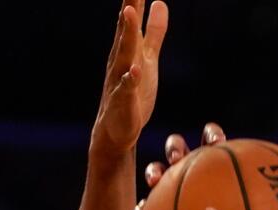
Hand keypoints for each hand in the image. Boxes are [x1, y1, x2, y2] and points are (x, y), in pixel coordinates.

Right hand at [91, 0, 167, 156]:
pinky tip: (135, 70)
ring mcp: (120, 80)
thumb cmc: (132, 91)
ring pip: (123, 54)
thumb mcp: (148, 58)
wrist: (117, 129)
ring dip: (126, 35)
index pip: (131, 20)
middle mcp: (121, 61)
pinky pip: (126, 89)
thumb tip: (160, 2)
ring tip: (129, 14)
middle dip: (128, 9)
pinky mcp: (123, 101)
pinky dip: (130, 79)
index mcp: (128, 49)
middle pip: (125, 31)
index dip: (134, 0)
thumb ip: (154, 32)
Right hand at [134, 122, 225, 209]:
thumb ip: (259, 205)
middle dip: (177, 147)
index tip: (216, 138)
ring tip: (154, 179)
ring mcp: (171, 186)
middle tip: (179, 155)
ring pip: (158, 171)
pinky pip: (147, 206)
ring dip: (155, 171)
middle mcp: (191, 170)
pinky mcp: (156, 207)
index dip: (212, 134)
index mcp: (213, 165)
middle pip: (179, 148)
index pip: (212, 139)